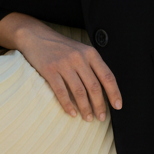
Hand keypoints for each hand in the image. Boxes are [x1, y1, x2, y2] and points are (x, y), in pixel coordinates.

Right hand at [0, 14, 121, 121]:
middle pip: (94, 86)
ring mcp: (64, 64)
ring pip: (79, 91)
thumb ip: (91, 65)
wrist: (35, 36)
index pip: (107, 76)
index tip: (117, 106)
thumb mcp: (80, 50)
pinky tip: (72, 113)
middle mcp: (79, 58)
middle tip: (101, 117)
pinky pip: (61, 91)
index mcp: (90, 53)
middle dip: (99, 105)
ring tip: (87, 118)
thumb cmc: (59, 46)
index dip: (114, 93)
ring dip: (85, 108)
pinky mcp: (50, 70)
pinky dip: (68, 104)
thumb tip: (103, 89)